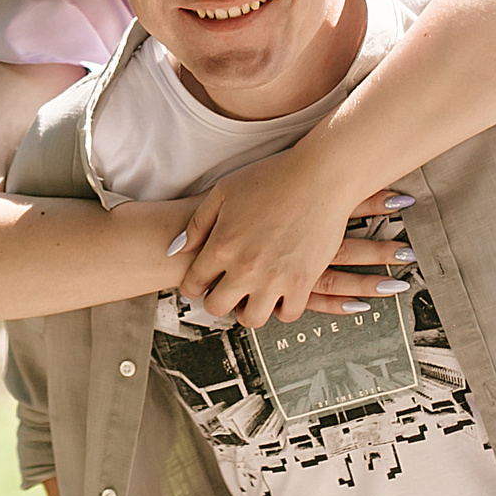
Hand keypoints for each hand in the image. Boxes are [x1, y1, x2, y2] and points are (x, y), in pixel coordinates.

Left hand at [172, 151, 414, 327]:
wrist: (320, 177)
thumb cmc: (272, 178)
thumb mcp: (224, 191)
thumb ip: (197, 224)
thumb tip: (175, 249)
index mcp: (221, 246)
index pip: (193, 286)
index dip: (193, 288)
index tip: (200, 286)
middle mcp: (244, 268)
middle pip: (217, 308)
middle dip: (216, 301)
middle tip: (224, 292)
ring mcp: (274, 278)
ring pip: (251, 319)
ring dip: (248, 309)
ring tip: (252, 295)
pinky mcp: (302, 282)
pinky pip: (288, 314)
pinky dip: (282, 308)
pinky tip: (280, 294)